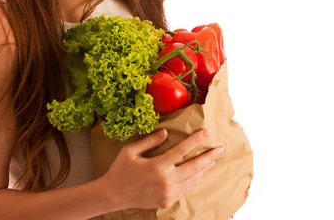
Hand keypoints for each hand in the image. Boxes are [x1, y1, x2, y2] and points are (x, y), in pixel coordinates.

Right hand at [102, 128, 223, 209]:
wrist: (113, 195)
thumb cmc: (120, 170)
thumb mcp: (131, 151)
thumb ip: (150, 141)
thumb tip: (165, 133)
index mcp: (158, 166)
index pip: (182, 150)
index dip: (196, 140)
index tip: (207, 132)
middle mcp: (166, 180)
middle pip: (194, 167)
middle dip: (209, 157)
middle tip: (220, 149)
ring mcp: (168, 193)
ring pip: (192, 179)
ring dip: (203, 169)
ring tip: (212, 160)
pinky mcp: (167, 200)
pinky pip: (185, 189)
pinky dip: (194, 180)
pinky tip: (198, 174)